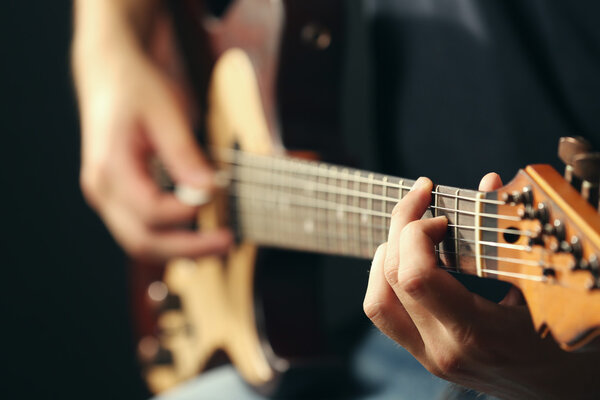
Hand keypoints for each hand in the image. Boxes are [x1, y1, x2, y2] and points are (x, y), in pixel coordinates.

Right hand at [72, 1, 230, 260]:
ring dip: (180, 250)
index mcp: (110, 166)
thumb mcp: (165, 112)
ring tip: (218, 243)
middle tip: (228, 242)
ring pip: (140, 243)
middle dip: (187, 248)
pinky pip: (141, 230)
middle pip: (141, 240)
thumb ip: (183, 153)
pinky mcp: (118, 198)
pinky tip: (199, 233)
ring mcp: (107, 197)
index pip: (149, 209)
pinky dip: (170, 238)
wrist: (110, 76)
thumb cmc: (137, 89)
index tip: (219, 197)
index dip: (186, 211)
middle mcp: (102, 189)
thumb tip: (209, 188)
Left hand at [364, 173, 598, 398]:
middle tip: (422, 200)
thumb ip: (513, 234)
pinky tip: (408, 258)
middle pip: (391, 277)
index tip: (440, 212)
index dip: (417, 232)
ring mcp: (429, 356)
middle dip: (400, 227)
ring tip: (410, 230)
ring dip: (385, 254)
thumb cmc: (567, 341)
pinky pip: (384, 313)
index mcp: (479, 334)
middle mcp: (444, 349)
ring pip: (376, 300)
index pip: (415, 277)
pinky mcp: (424, 356)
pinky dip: (385, 278)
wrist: (564, 392)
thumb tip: (488, 183)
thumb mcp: (547, 288)